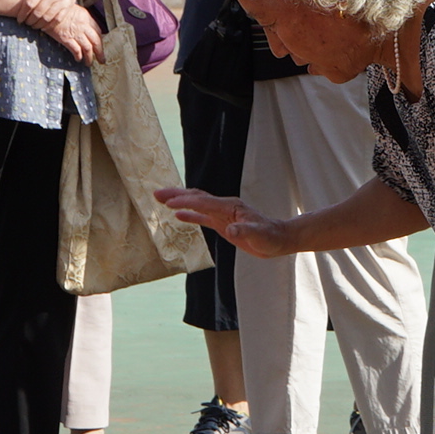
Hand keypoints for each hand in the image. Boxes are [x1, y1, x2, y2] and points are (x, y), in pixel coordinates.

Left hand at [16, 0, 82, 26]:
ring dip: (38, 24)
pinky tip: (43, 27)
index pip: (29, 3)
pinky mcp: (68, 6)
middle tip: (26, 23)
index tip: (19, 19)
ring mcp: (60, 1)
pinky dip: (49, 26)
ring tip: (33, 26)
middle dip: (29, 21)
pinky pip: (57, 19)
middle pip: (37, 13)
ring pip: (47, 18)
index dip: (22, 14)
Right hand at [38, 1, 102, 61]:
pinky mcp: (66, 39)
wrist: (47, 9)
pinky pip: (76, 50)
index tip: (100, 45)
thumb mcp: (73, 8)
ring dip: (89, 58)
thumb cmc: (58, 8)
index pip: (98, 30)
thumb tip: (84, 26)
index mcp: (86, 17)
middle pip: (96, 41)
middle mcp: (83, 26)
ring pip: (88, 48)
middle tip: (101, 60)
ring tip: (89, 63)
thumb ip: (81, 18)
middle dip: (100, 52)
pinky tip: (78, 59)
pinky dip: (78, 56)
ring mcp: (75, 33)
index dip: (100, 39)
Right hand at [154, 188, 294, 258]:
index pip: (204, 202)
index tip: (169, 202)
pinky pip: (202, 216)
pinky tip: (178, 216)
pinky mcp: (222, 222)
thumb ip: (244, 232)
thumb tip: (231, 230)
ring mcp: (223, 213)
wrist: (278, 239)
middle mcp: (224, 207)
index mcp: (230, 207)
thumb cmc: (270, 237)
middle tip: (156, 194)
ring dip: (179, 201)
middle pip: (196, 197)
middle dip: (176, 195)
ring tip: (161, 200)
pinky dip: (189, 214)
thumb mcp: (259, 236)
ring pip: (197, 203)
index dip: (186, 201)